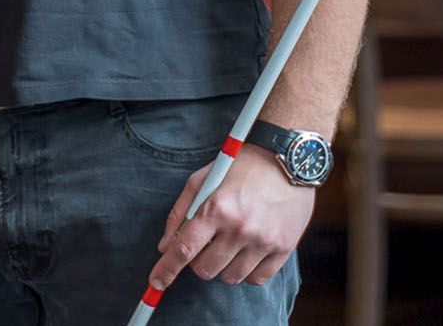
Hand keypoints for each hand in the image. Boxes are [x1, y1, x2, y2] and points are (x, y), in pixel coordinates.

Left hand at [152, 157, 310, 290]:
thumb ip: (179, 214)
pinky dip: (247, 272)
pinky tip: (247, 253)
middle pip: (205, 269)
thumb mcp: (200, 181)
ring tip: (228, 246)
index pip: (184, 250)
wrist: (286, 161)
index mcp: (215, 209)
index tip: (156, 283)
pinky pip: (257, 279)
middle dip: (198, 262)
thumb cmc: (239, 168)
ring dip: (222, 268)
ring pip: (230, 277)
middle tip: (205, 245)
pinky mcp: (284, 248)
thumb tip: (164, 247)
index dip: (167, 270)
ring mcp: (264, 240)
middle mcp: (240, 228)